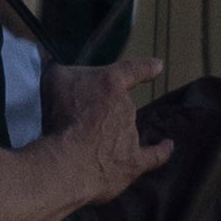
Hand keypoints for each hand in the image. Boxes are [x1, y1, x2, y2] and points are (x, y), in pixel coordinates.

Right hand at [47, 55, 169, 196]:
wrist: (69, 163)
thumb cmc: (60, 118)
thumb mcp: (53, 81)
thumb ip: (58, 68)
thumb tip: (54, 57)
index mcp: (110, 84)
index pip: (131, 70)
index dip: (144, 67)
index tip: (158, 65)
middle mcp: (126, 107)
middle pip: (120, 104)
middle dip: (105, 110)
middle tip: (83, 120)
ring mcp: (132, 136)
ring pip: (127, 130)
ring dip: (114, 134)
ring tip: (95, 143)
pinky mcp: (133, 163)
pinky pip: (154, 155)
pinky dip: (163, 150)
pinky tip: (167, 146)